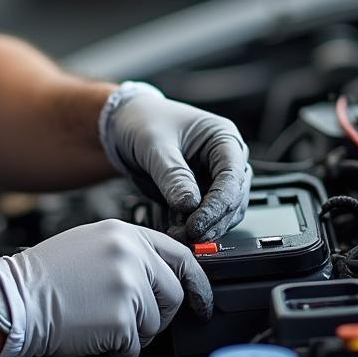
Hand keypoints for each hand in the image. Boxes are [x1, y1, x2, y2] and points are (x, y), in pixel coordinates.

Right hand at [0, 219, 210, 356]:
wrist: (16, 298)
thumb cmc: (46, 275)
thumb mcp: (91, 244)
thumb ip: (128, 252)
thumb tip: (160, 274)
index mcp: (123, 233)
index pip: (179, 254)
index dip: (194, 280)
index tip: (200, 297)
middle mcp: (130, 254)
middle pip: (173, 292)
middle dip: (158, 313)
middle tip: (132, 318)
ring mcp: (128, 285)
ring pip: (155, 322)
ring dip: (134, 332)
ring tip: (102, 321)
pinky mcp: (122, 317)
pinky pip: (136, 345)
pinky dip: (119, 348)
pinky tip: (95, 334)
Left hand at [100, 82, 250, 241]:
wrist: (124, 124)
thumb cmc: (143, 120)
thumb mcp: (154, 144)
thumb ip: (172, 175)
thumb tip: (189, 205)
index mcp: (223, 138)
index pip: (232, 177)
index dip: (218, 205)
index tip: (197, 224)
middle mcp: (225, 159)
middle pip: (233, 199)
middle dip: (211, 221)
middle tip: (188, 236)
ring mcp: (214, 177)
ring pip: (222, 214)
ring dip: (203, 228)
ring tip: (178, 235)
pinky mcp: (200, 193)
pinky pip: (203, 217)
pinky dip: (191, 226)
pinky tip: (175, 230)